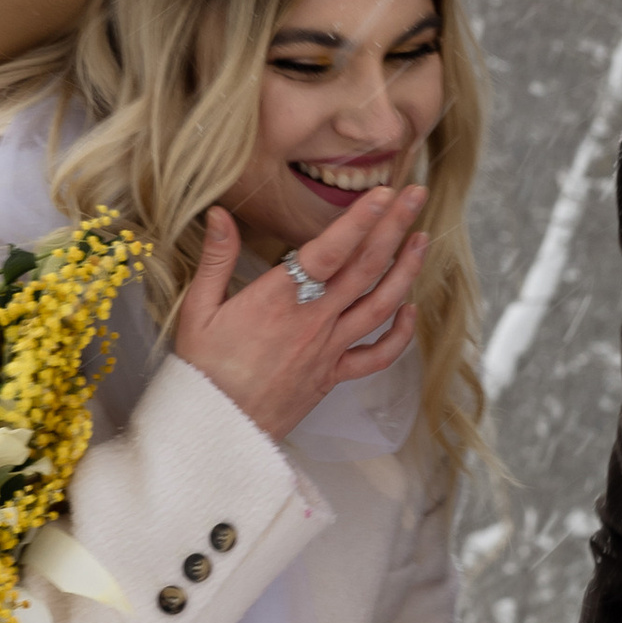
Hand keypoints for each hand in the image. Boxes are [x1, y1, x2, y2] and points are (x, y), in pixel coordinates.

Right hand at [174, 187, 425, 443]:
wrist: (217, 429)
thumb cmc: (204, 370)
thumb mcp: (199, 308)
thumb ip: (216, 258)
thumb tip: (218, 213)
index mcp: (279, 298)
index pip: (329, 251)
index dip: (359, 220)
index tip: (383, 193)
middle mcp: (314, 320)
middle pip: (365, 267)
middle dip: (394, 227)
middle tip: (416, 195)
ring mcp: (329, 348)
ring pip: (380, 305)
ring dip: (406, 270)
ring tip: (422, 239)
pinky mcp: (334, 375)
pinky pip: (377, 356)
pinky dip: (400, 334)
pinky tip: (410, 310)